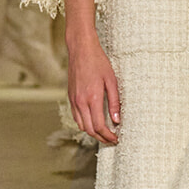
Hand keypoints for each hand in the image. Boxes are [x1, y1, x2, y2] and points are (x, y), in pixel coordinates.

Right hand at [65, 0, 119, 144]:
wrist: (80, 49)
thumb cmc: (98, 62)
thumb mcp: (111, 81)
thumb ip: (115, 102)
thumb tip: (117, 120)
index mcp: (92, 98)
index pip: (99, 126)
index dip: (108, 136)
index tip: (116, 138)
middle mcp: (80, 102)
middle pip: (89, 130)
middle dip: (101, 138)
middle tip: (112, 139)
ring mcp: (73, 100)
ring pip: (81, 125)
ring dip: (92, 132)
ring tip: (104, 133)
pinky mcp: (70, 97)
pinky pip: (76, 117)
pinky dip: (84, 124)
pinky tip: (93, 122)